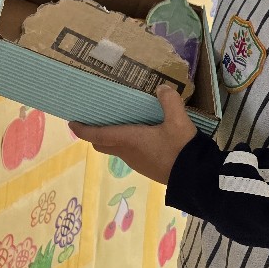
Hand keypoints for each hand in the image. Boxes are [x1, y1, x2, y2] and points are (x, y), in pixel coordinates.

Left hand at [69, 84, 197, 184]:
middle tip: (95, 119)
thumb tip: (162, 88)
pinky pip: (130, 154)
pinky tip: (142, 134)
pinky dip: (127, 144)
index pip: (97, 135)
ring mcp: (137, 163)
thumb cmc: (180, 149)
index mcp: (128, 140)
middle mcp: (127, 153)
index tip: (72, 123)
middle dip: (95, 134)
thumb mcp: (178, 121)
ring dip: (113, 138)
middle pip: (103, 144)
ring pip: (117, 149)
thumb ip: (169, 102)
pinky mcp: (148, 168)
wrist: (196, 180)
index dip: (83, 130)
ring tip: (120, 122)